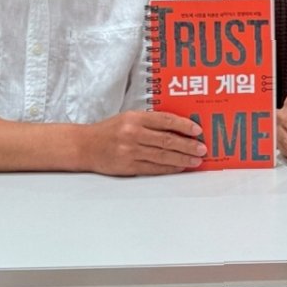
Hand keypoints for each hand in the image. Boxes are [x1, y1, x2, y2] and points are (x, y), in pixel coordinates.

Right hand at [81, 110, 205, 175]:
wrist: (84, 146)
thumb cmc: (109, 130)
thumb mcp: (128, 118)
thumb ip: (150, 121)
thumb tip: (178, 128)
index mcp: (134, 118)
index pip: (165, 120)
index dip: (184, 125)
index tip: (198, 130)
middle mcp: (132, 133)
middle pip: (166, 140)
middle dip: (188, 145)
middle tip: (202, 148)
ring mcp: (129, 151)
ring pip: (162, 156)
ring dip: (182, 159)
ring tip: (196, 160)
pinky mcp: (127, 167)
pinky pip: (153, 168)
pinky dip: (168, 168)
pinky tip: (179, 167)